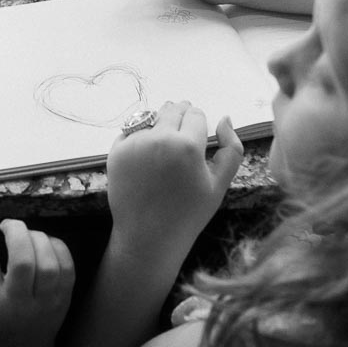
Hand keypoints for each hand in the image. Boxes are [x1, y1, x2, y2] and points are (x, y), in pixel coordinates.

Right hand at [0, 190, 74, 346]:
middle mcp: (17, 304)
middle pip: (23, 258)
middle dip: (16, 231)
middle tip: (8, 224)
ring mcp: (45, 304)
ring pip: (48, 261)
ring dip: (36, 238)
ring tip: (25, 236)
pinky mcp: (64, 300)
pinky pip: (67, 266)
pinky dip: (57, 247)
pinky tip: (43, 246)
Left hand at [106, 100, 243, 252]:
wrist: (148, 236)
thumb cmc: (188, 213)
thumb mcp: (219, 184)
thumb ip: (231, 149)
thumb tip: (224, 119)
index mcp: (188, 146)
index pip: (195, 114)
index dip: (199, 123)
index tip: (198, 136)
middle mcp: (159, 138)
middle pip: (172, 109)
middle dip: (180, 116)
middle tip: (182, 138)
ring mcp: (134, 144)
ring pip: (151, 118)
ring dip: (160, 125)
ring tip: (164, 150)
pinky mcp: (116, 151)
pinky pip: (131, 131)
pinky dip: (140, 137)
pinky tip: (147, 158)